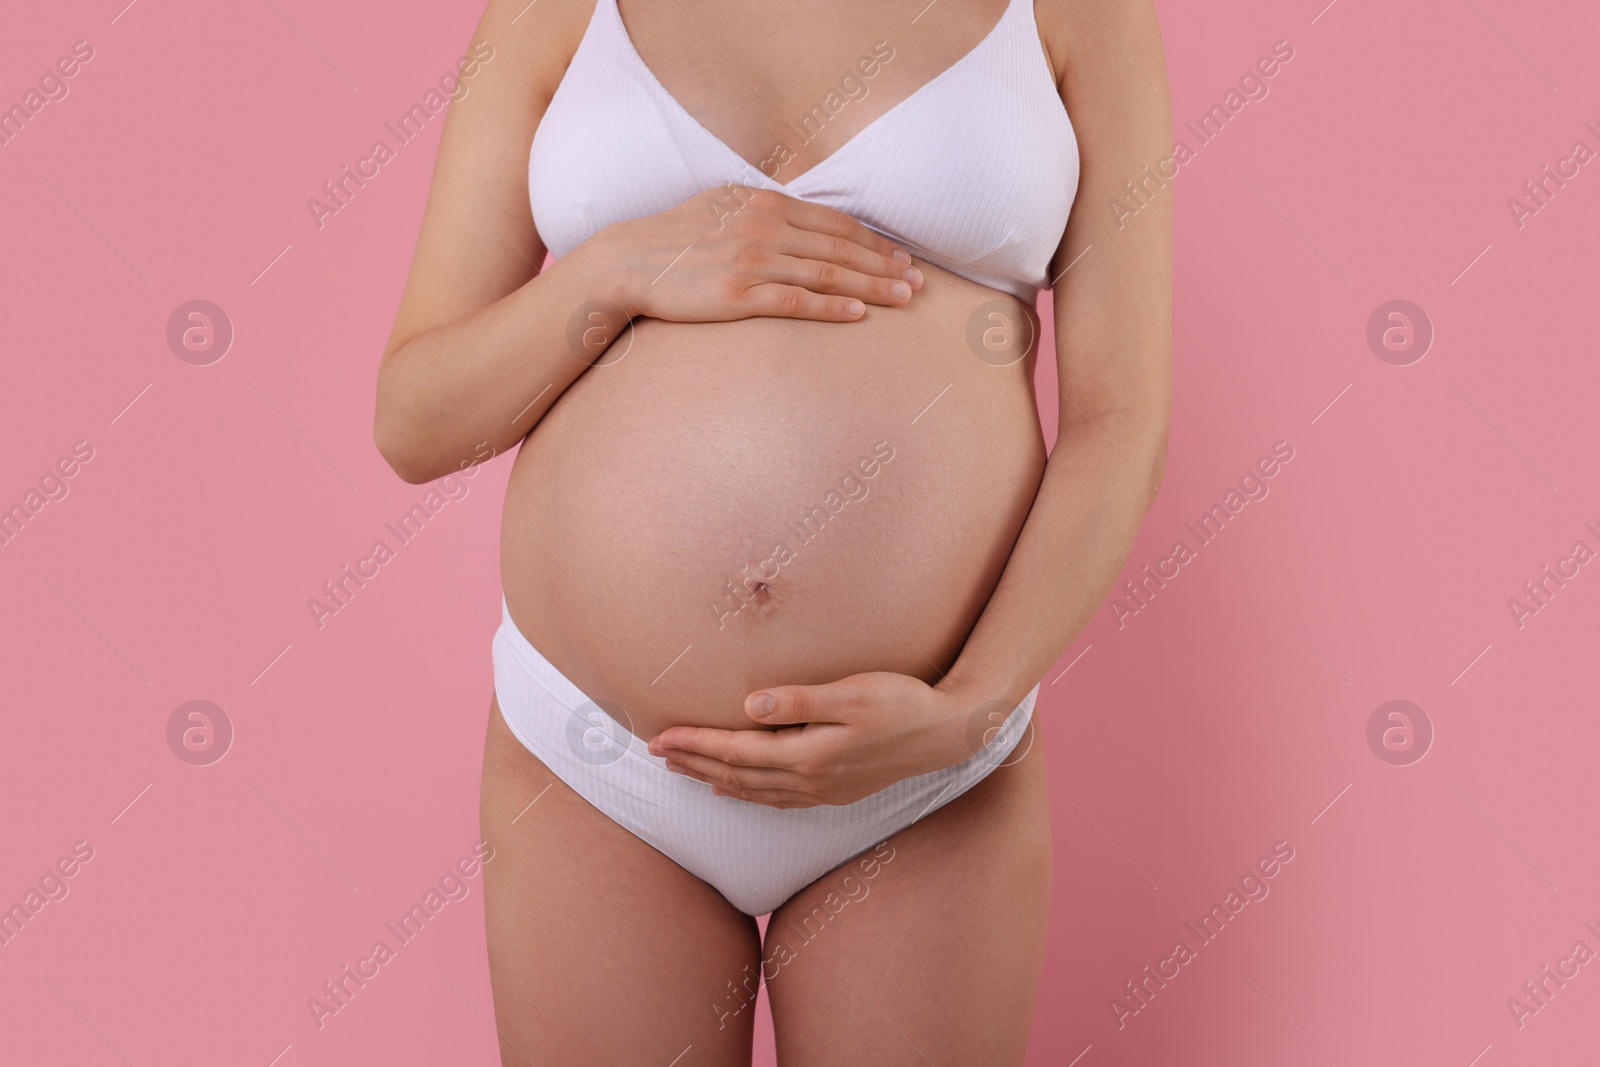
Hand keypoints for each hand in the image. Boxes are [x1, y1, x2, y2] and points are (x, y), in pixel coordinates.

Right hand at [596, 185, 922, 323]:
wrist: (629, 262)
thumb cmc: (677, 237)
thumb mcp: (724, 206)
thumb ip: (766, 210)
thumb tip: (803, 219)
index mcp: (765, 203)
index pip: (835, 222)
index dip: (875, 241)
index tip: (903, 256)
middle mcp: (764, 228)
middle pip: (841, 248)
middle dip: (886, 265)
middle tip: (919, 282)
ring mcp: (752, 262)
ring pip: (827, 274)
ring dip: (872, 287)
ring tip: (905, 299)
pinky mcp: (738, 297)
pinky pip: (796, 302)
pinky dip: (832, 307)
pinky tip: (859, 314)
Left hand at [646, 672, 995, 807]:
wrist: (946, 734)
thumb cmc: (902, 703)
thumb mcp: (853, 693)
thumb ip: (800, 700)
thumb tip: (749, 706)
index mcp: (809, 755)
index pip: (736, 751)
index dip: (695, 743)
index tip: (659, 735)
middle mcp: (810, 780)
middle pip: (736, 774)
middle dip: (693, 761)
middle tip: (653, 751)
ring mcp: (822, 791)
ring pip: (752, 791)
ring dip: (712, 777)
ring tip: (680, 768)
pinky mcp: (833, 791)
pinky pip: (775, 800)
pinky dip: (746, 794)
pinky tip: (731, 789)